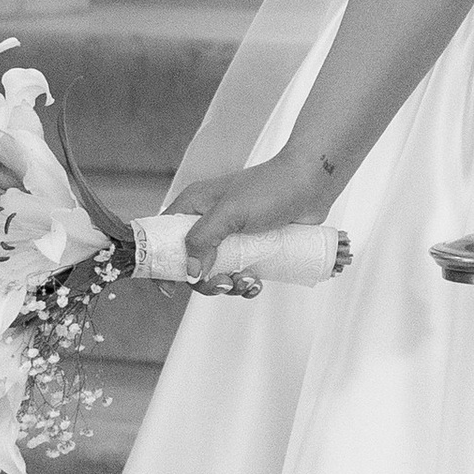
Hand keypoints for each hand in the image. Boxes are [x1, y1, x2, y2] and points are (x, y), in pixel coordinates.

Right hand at [177, 159, 333, 293]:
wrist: (310, 184)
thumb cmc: (270, 189)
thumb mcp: (229, 213)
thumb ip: (203, 240)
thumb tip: (190, 272)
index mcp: (192, 207)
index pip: (163, 238)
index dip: (162, 264)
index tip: (170, 289)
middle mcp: (207, 222)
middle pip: (190, 264)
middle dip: (205, 281)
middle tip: (224, 284)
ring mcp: (230, 236)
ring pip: (216, 273)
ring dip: (229, 285)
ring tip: (249, 281)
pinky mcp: (251, 247)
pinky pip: (239, 273)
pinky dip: (245, 284)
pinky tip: (257, 283)